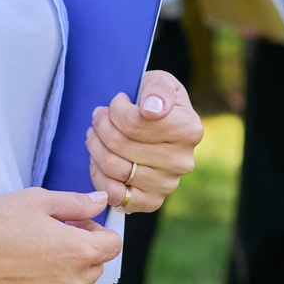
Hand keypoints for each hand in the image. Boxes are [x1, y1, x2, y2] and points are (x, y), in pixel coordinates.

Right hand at [0, 188, 120, 283]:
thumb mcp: (34, 200)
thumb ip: (75, 203)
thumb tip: (102, 200)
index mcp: (77, 250)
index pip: (113, 245)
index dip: (96, 231)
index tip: (75, 226)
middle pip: (95, 269)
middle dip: (81, 253)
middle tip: (49, 241)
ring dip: (66, 280)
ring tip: (35, 266)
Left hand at [86, 70, 202, 213]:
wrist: (159, 127)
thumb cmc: (155, 101)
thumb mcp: (159, 81)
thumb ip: (158, 88)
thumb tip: (152, 110)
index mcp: (188, 130)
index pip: (135, 123)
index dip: (116, 110)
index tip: (115, 102)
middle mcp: (182, 161)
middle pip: (121, 145)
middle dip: (101, 126)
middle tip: (98, 116)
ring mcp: (167, 184)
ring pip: (114, 168)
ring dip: (95, 147)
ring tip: (94, 134)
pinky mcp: (152, 201)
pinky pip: (115, 194)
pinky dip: (99, 176)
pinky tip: (98, 159)